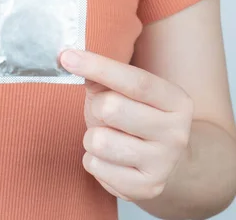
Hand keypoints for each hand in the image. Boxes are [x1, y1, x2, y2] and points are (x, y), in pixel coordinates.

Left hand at [60, 50, 193, 201]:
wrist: (161, 161)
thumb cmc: (134, 117)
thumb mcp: (123, 93)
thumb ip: (101, 77)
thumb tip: (69, 59)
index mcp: (176, 101)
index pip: (135, 81)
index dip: (98, 67)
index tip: (66, 57)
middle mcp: (177, 133)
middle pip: (111, 108)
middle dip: (96, 108)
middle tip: (104, 115)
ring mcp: (164, 163)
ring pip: (99, 141)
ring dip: (92, 138)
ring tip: (108, 138)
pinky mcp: (146, 188)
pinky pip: (95, 166)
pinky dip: (93, 160)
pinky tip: (110, 159)